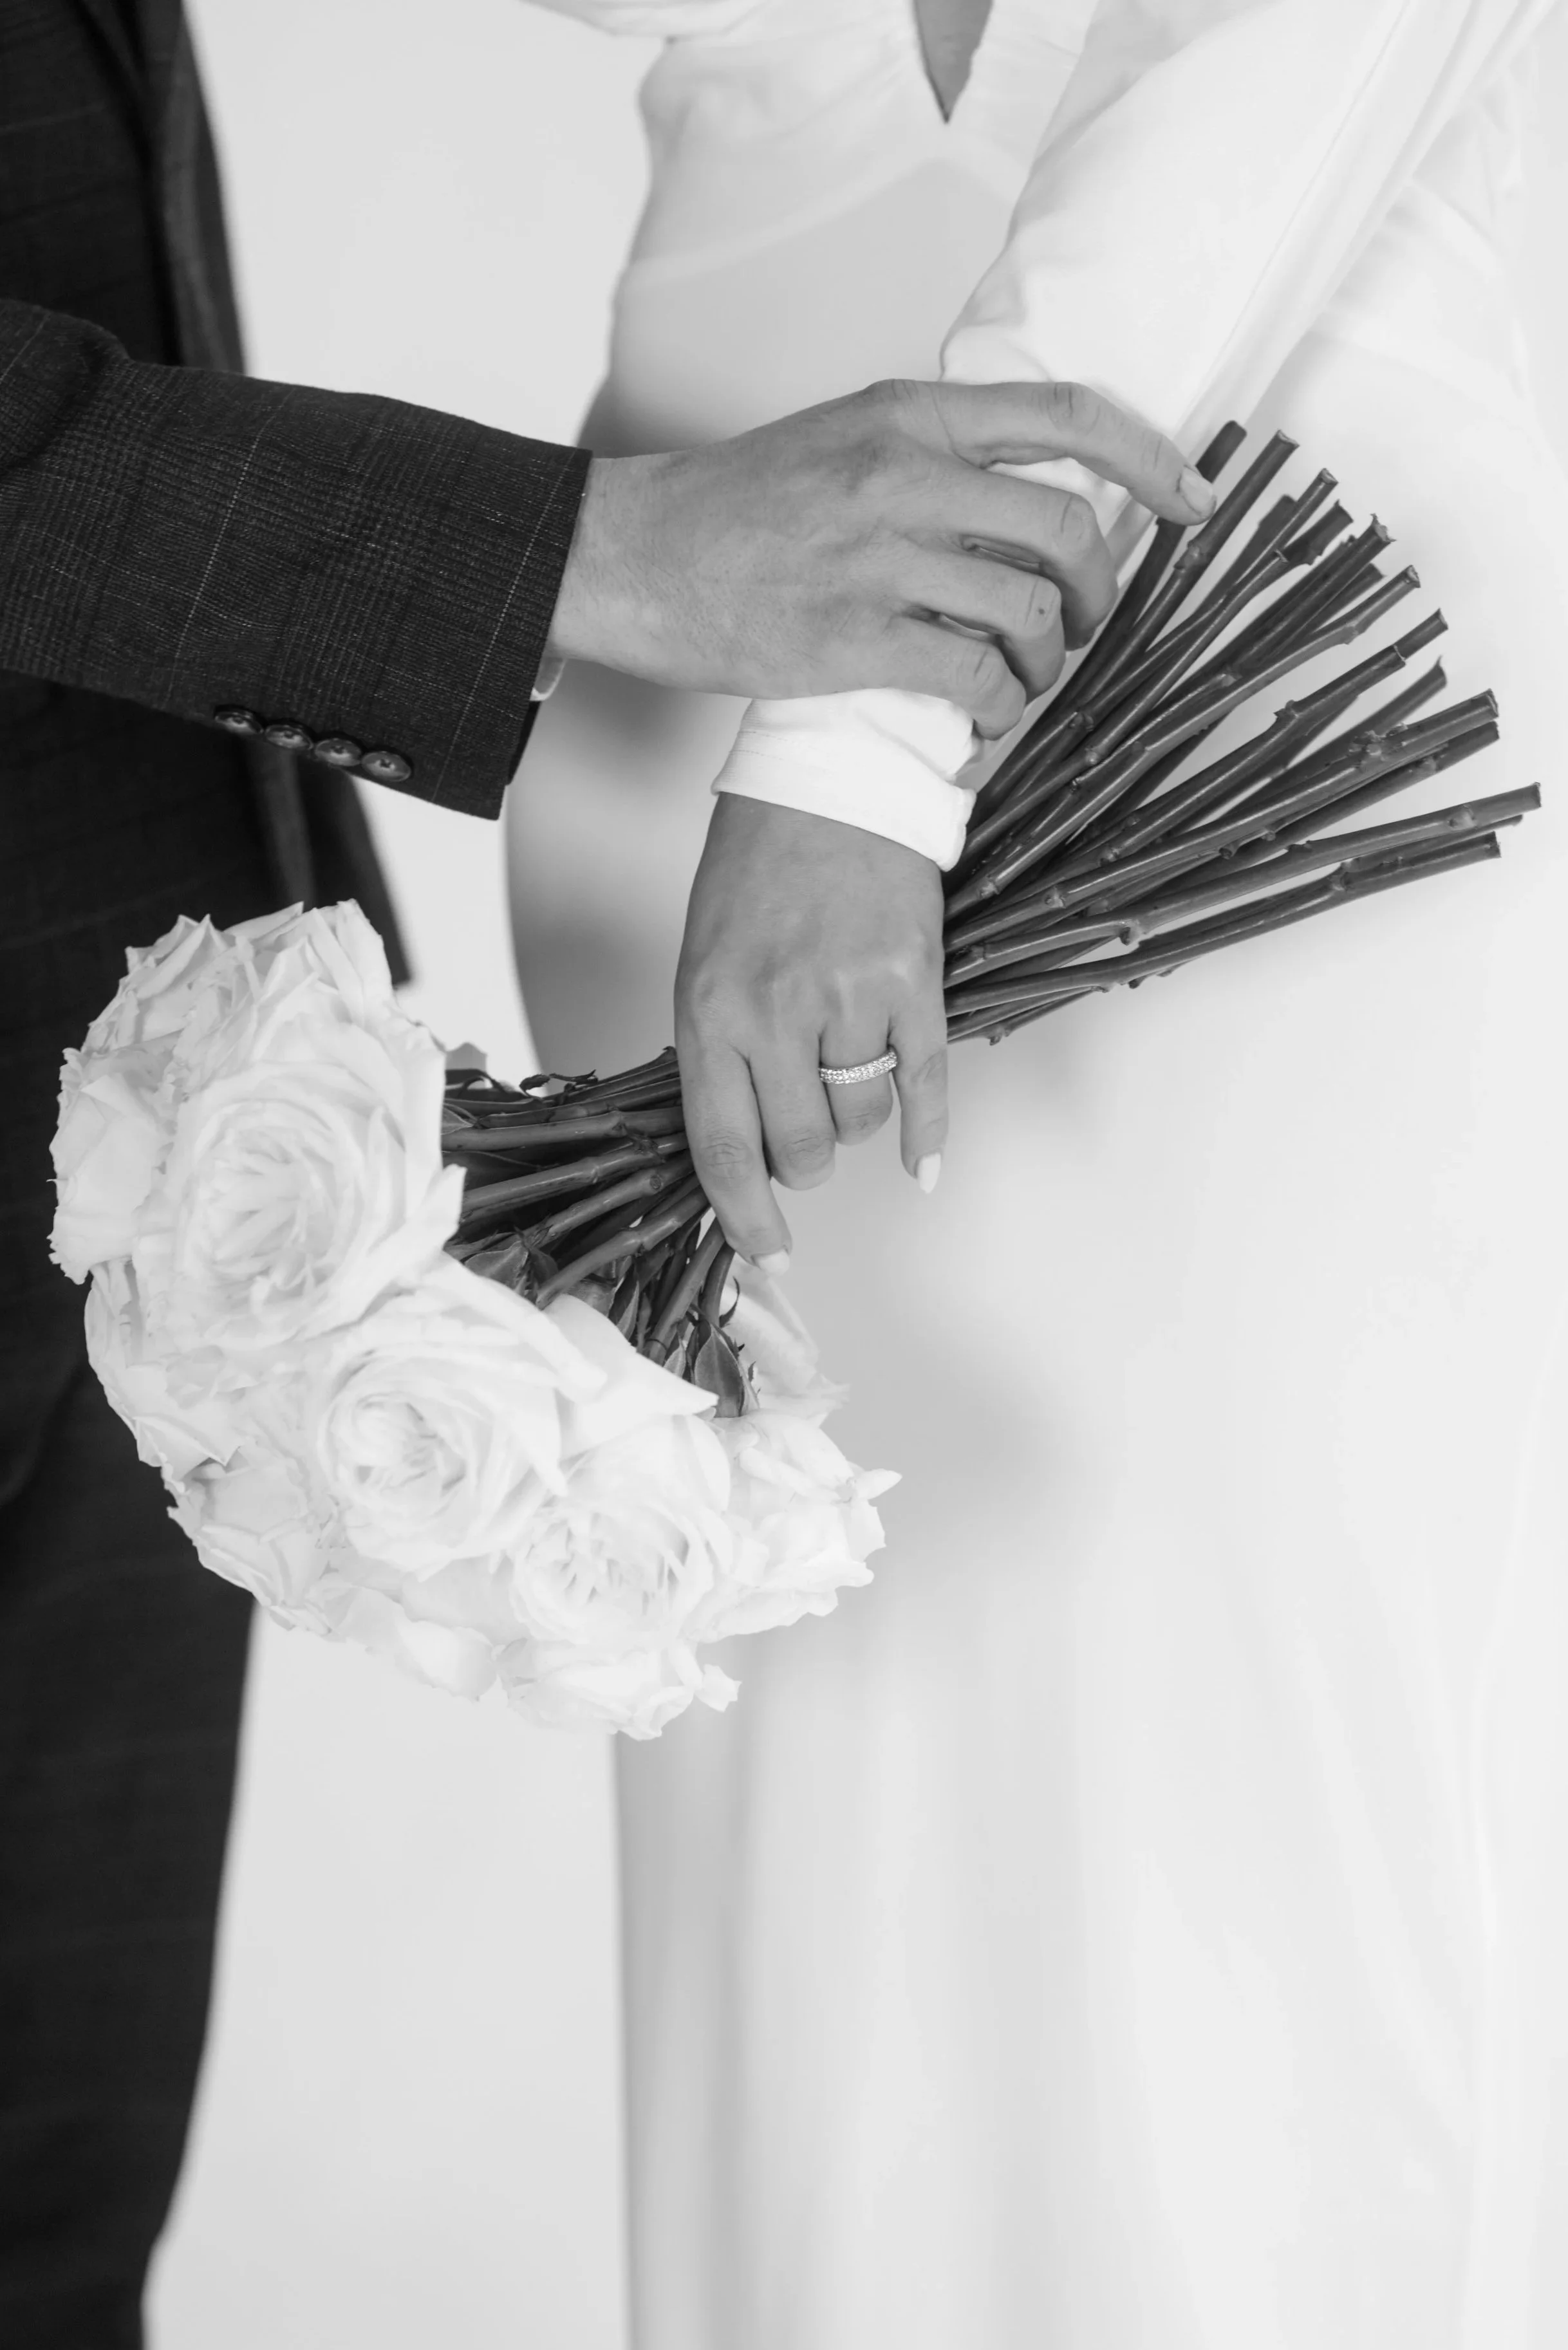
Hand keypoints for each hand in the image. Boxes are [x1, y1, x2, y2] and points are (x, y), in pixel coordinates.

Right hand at [549, 378, 1213, 737]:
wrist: (635, 556)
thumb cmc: (738, 508)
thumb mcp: (843, 437)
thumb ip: (935, 454)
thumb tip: (1035, 497)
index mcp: (908, 414)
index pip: (1067, 416)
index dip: (1151, 459)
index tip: (1191, 501)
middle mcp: (902, 475)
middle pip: (1065, 530)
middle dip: (1101, 591)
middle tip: (1085, 625)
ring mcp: (879, 559)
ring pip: (1027, 611)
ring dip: (1046, 661)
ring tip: (1019, 678)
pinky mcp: (854, 640)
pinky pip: (973, 676)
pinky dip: (997, 706)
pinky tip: (980, 713)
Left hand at [676, 796, 945, 1269]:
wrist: (831, 778)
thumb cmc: (757, 868)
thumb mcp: (704, 961)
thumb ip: (721, 1051)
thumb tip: (745, 1145)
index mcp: (711, 1009)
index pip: (725, 1147)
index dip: (745, 1215)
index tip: (764, 1248)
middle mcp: (778, 1011)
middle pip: (802, 1148)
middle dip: (803, 1160)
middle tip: (802, 1132)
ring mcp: (851, 998)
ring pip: (860, 1121)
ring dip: (851, 1118)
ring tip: (842, 1067)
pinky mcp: (913, 983)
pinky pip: (922, 1088)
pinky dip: (925, 1138)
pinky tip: (921, 1169)